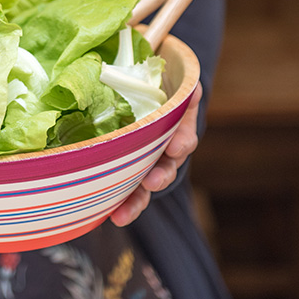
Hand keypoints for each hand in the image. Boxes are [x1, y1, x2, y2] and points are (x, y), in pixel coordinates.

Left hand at [108, 82, 202, 226]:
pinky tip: (106, 215)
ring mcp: (142, 164)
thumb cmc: (158, 87)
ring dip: (135, 201)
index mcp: (175, 130)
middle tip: (152, 181)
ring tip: (122, 214)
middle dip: (160, 177)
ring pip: (142, 187)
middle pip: (164, 170)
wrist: (137, 91)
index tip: (176, 147)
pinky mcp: (121, 169)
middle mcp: (162, 153)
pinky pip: (121, 188)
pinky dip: (116, 203)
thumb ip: (184, 89)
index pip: (183, 139)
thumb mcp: (174, 84)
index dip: (181, 143)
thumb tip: (192, 92)